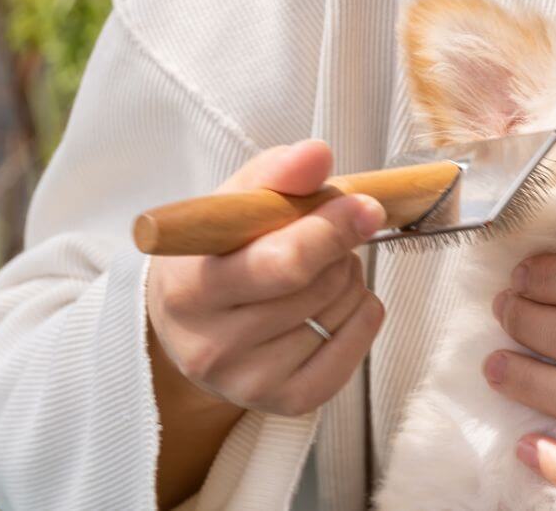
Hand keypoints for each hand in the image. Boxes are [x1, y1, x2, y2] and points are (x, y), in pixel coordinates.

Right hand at [146, 139, 387, 416]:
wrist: (192, 322)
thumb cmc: (220, 251)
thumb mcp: (234, 203)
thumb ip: (275, 174)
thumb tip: (317, 153)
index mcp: (189, 288)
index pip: (280, 264)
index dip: (330, 230)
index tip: (366, 205)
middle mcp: (211, 347)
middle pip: (320, 285)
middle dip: (336, 247)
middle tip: (319, 236)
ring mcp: (248, 383)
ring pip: (342, 309)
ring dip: (347, 276)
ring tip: (315, 271)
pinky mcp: (286, 402)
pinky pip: (358, 345)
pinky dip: (361, 313)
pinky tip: (334, 303)